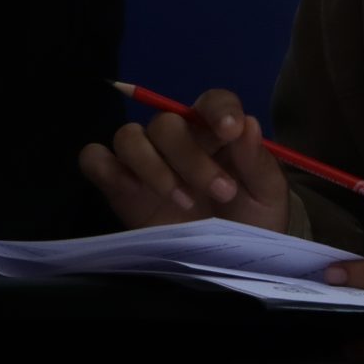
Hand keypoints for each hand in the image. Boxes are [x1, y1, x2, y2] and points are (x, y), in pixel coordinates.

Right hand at [80, 88, 292, 232]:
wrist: (231, 261)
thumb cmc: (253, 221)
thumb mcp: (268, 196)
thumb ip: (258, 162)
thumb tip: (247, 124)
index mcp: (217, 134)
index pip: (212, 101)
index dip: (218, 109)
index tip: (230, 130)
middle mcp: (177, 141)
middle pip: (167, 123)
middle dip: (193, 157)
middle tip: (222, 192)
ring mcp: (144, 161)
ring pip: (128, 136)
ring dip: (154, 167)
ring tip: (185, 203)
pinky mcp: (119, 185)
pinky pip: (95, 159)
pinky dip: (106, 168)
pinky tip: (132, 190)